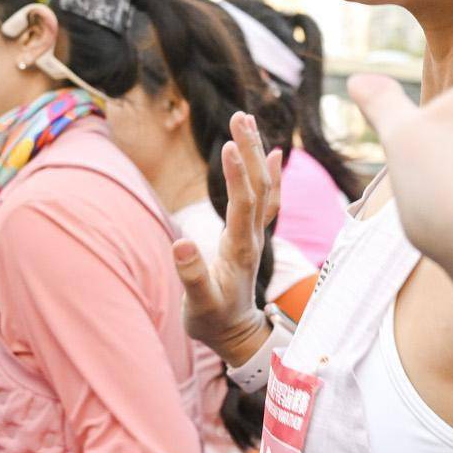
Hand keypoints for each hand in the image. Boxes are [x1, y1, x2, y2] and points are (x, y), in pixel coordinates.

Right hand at [173, 110, 280, 364]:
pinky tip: (273, 152)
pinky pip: (268, 199)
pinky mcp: (252, 235)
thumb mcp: (199, 305)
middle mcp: (253, 237)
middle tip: (239, 116)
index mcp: (240, 250)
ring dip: (256, 153)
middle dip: (249, 150)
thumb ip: (192, 276)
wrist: (235, 335)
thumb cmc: (213, 321)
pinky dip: (271, 174)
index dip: (238, 175)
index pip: (243, 205)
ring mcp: (256, 234)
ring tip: (246, 120)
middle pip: (259, 187)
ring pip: (264, 188)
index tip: (229, 144)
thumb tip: (179, 243)